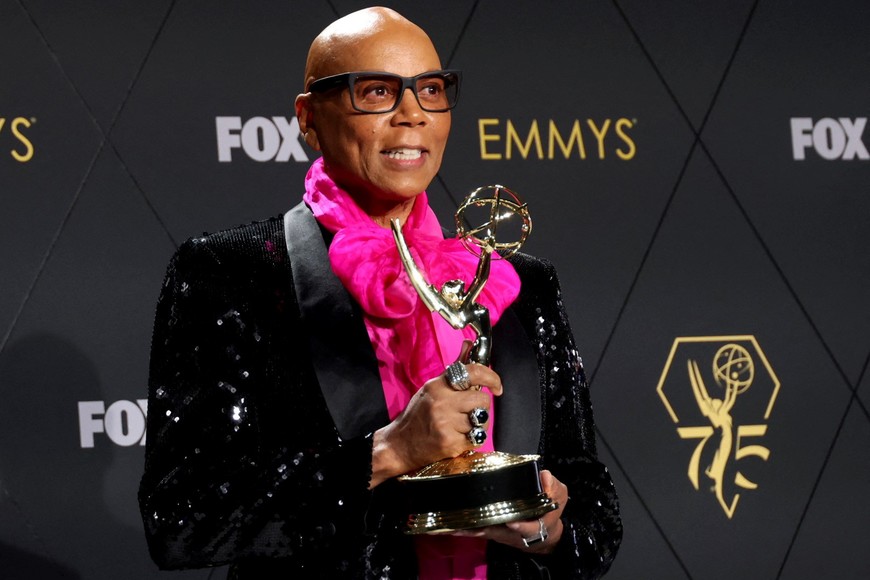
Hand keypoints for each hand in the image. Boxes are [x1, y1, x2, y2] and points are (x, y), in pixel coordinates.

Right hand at [370, 363, 502, 486]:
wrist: (399, 445)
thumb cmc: (417, 415)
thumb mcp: (432, 388)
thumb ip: (454, 370)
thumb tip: (469, 344)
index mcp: (437, 386)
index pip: (472, 372)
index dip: (491, 377)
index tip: (497, 386)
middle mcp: (441, 403)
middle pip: (482, 400)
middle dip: (481, 406)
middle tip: (470, 411)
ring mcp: (445, 424)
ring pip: (482, 420)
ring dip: (478, 424)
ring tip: (463, 426)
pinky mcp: (450, 443)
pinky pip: (477, 438)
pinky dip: (472, 439)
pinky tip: (459, 437)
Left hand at [449, 470, 567, 554]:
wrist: (543, 532)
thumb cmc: (549, 511)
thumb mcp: (558, 497)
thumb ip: (552, 487)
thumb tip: (543, 475)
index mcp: (533, 525)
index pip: (527, 527)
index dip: (520, 525)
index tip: (512, 521)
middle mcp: (513, 531)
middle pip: (498, 531)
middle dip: (483, 527)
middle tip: (466, 521)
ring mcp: (500, 532)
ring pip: (482, 532)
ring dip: (467, 529)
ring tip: (449, 524)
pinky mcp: (491, 529)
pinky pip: (475, 529)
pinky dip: (462, 528)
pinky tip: (447, 524)